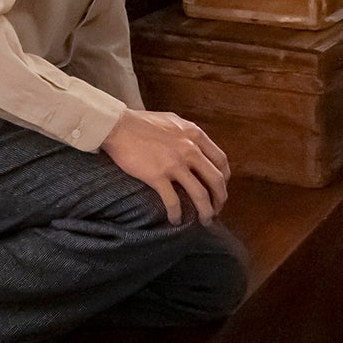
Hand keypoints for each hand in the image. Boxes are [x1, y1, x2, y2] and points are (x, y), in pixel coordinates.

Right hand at [100, 109, 230, 224]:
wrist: (118, 126)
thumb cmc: (142, 123)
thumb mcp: (174, 122)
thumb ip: (187, 134)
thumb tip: (195, 144)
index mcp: (195, 135)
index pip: (221, 160)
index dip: (224, 178)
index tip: (220, 188)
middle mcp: (190, 149)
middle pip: (216, 179)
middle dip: (220, 198)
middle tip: (217, 209)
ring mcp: (175, 163)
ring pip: (200, 194)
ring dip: (206, 211)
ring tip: (205, 221)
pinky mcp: (158, 176)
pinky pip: (173, 201)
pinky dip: (177, 214)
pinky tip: (175, 221)